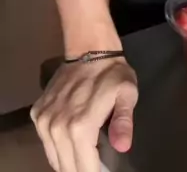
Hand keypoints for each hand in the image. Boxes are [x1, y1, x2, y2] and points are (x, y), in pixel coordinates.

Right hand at [30, 56, 138, 171]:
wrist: (89, 48)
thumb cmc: (112, 73)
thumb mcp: (127, 94)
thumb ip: (123, 122)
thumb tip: (122, 146)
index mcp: (80, 126)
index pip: (84, 169)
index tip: (103, 171)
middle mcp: (57, 127)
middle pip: (67, 168)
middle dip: (82, 170)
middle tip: (95, 166)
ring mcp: (44, 121)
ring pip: (54, 158)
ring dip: (68, 162)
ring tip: (85, 157)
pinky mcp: (38, 114)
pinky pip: (46, 142)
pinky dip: (57, 148)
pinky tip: (70, 142)